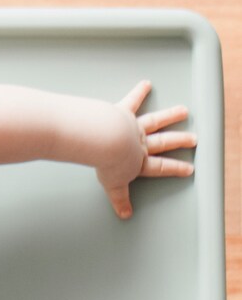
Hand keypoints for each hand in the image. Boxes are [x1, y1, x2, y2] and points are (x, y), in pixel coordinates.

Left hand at [96, 81, 196, 218]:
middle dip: (179, 141)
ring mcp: (133, 127)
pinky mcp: (123, 113)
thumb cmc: (108, 163)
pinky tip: (146, 84)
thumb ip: (120, 200)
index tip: (188, 169)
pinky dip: (139, 93)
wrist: (105, 142)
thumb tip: (125, 214)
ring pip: (155, 121)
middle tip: (193, 139)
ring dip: (170, 116)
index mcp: (139, 162)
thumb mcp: (114, 187)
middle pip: (163, 143)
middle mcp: (140, 144)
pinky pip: (132, 102)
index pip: (160, 168)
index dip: (175, 169)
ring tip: (183, 111)